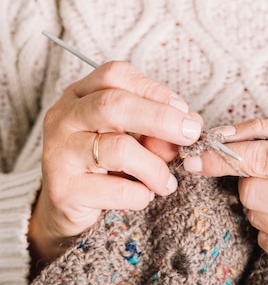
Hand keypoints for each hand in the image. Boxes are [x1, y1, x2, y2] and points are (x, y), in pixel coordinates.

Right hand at [29, 61, 201, 264]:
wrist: (67, 209)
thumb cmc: (101, 169)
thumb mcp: (129, 140)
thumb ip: (155, 130)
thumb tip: (190, 125)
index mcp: (79, 96)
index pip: (115, 75)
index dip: (153, 89)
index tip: (182, 110)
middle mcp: (63, 119)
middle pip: (114, 105)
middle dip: (160, 118)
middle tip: (190, 134)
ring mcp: (60, 153)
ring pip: (119, 149)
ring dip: (155, 167)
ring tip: (167, 182)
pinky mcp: (65, 189)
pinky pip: (117, 189)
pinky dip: (141, 195)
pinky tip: (144, 196)